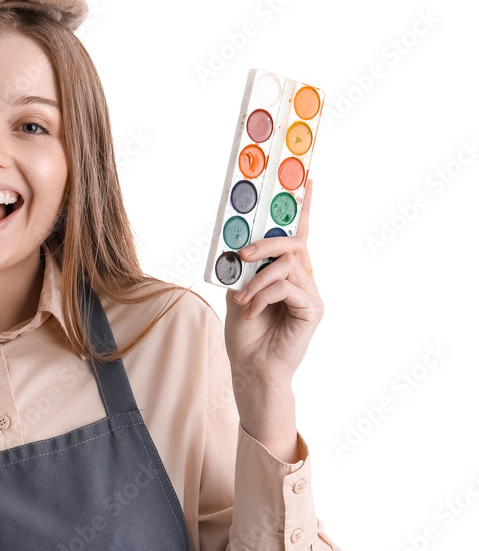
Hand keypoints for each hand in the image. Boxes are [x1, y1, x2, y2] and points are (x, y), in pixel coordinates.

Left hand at [223, 177, 323, 390]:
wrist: (252, 370)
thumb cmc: (245, 337)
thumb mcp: (237, 295)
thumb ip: (243, 271)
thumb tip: (238, 251)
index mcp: (286, 274)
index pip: (298, 235)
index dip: (303, 208)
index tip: (307, 180)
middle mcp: (303, 280)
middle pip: (295, 243)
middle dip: (266, 243)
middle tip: (242, 255)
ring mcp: (311, 294)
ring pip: (288, 265)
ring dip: (257, 280)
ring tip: (241, 300)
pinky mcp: (313, 309)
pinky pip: (287, 287)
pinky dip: (263, 296)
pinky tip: (251, 312)